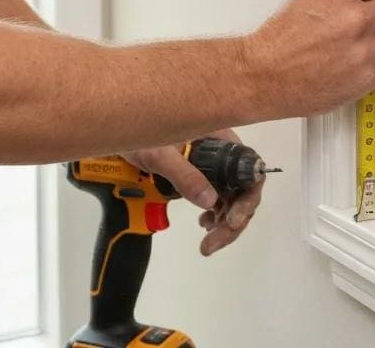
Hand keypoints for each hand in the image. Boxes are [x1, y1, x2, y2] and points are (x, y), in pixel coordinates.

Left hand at [122, 130, 263, 256]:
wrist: (124, 130)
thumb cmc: (142, 135)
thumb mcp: (161, 155)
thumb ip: (185, 176)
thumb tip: (211, 201)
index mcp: (222, 139)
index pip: (250, 170)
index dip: (248, 197)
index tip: (233, 220)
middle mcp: (224, 152)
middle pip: (243, 190)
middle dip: (234, 220)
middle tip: (212, 243)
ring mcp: (215, 165)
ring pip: (233, 198)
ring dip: (225, 224)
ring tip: (208, 242)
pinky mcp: (204, 174)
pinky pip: (220, 198)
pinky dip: (217, 216)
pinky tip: (204, 224)